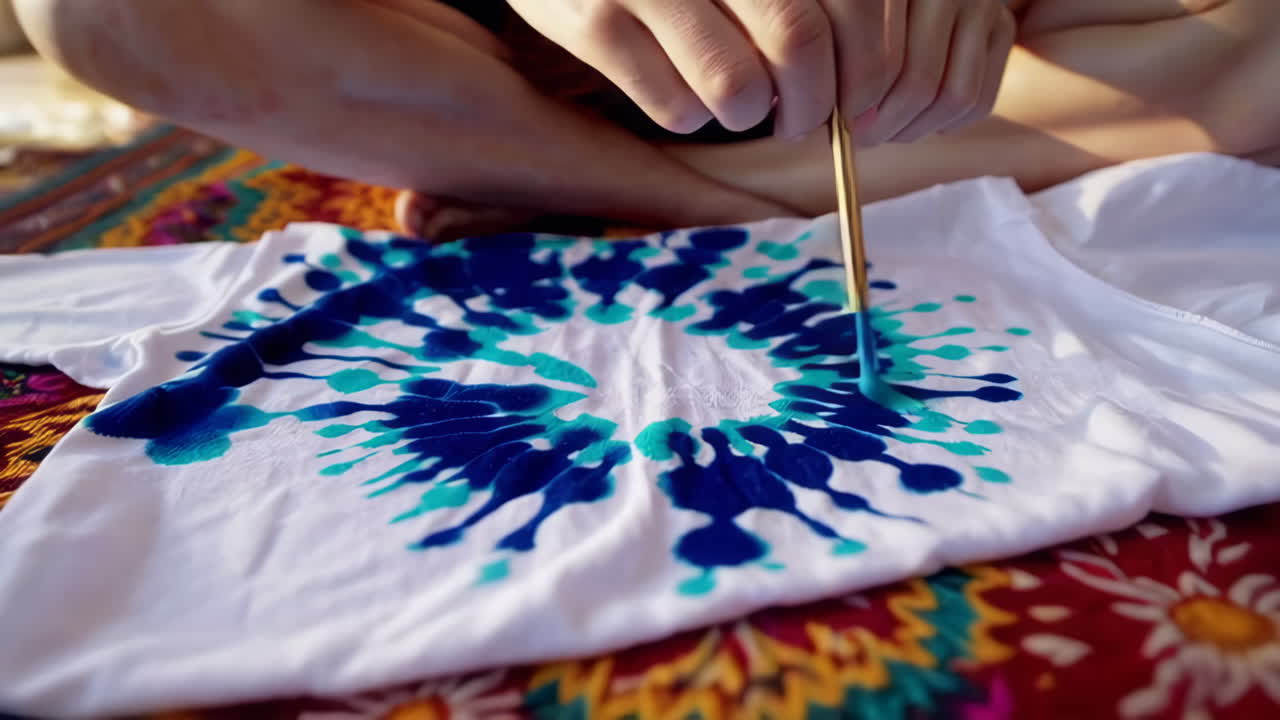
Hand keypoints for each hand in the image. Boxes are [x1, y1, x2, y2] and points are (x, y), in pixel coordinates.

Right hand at [507, 0, 1015, 143]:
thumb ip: (809, 2)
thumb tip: (869, 83)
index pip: (852, 6)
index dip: (866, 68)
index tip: (860, 102)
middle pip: (799, 42)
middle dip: (812, 104)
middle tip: (802, 119)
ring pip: (735, 88)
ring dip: (746, 116)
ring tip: (737, 102)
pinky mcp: (597, 23)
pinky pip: (675, 109)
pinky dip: (690, 118)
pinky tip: (682, 91)